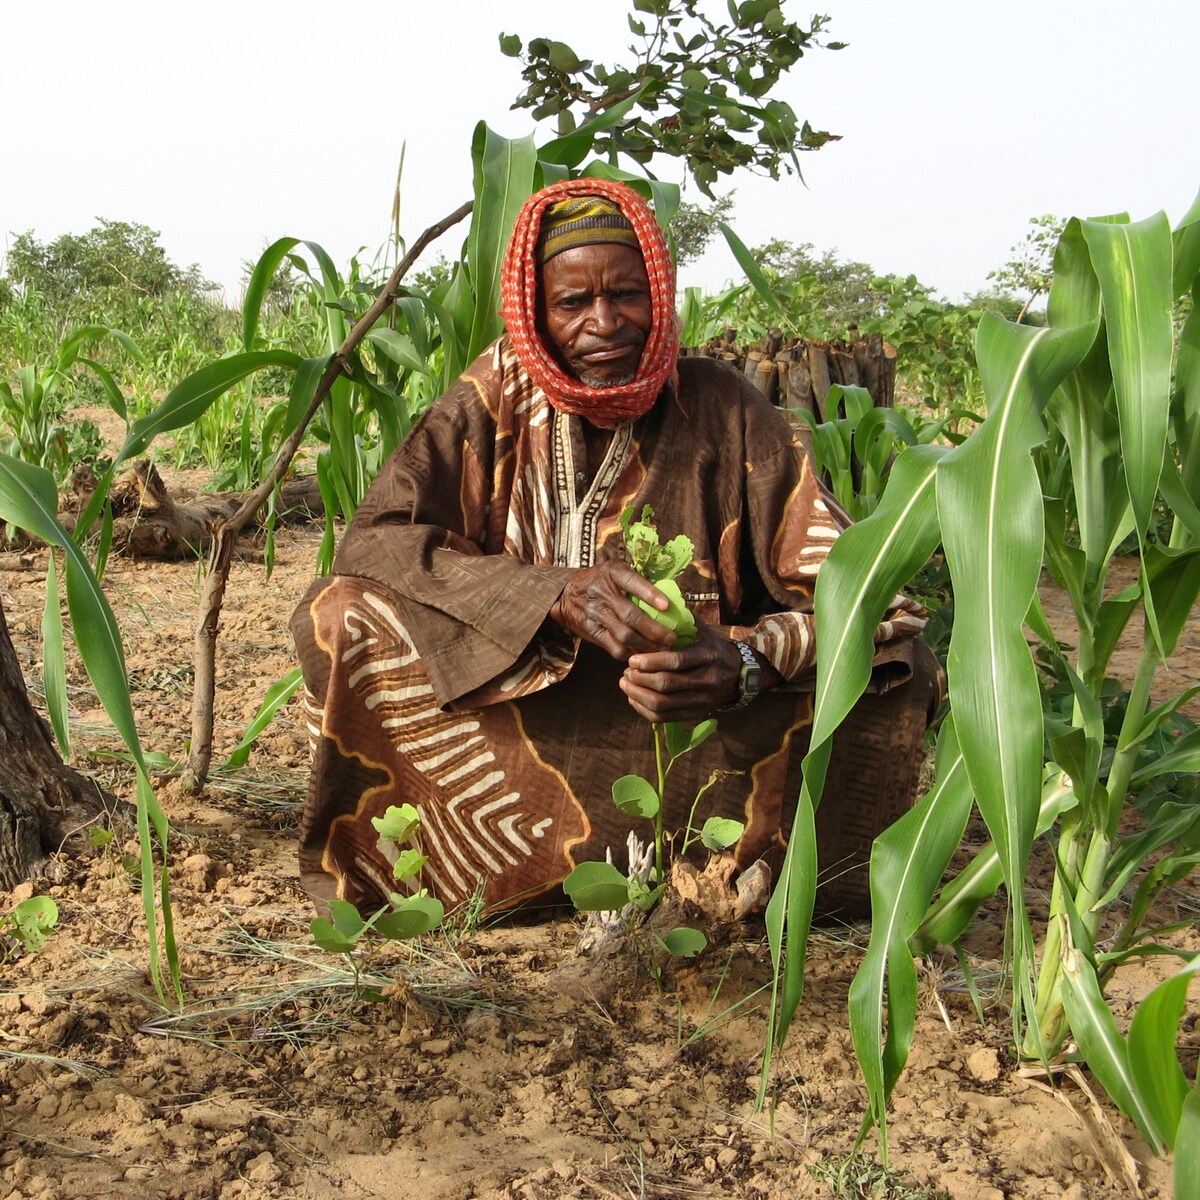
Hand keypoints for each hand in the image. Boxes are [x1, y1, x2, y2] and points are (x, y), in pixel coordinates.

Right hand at [548, 560, 678, 661]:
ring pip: (624, 635)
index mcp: (612, 572)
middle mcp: (602, 592)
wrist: (564, 594)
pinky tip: (644, 654)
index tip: (667, 606)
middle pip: (631, 615)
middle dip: (654, 630)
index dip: (650, 594)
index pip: (632, 582)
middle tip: (672, 639)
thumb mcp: (615, 570)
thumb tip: (671, 596)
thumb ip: (637, 580)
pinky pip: (614, 647)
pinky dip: (631, 653)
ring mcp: (596, 613)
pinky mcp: (592, 631)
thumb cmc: (600, 580)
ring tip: (663, 650)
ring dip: (646, 645)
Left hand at [619, 620, 751, 722]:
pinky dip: (644, 710)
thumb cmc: (713, 648)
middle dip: (641, 678)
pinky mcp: (695, 714)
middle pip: (667, 684)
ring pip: (663, 705)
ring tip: (625, 684)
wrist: (739, 675)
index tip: (632, 659)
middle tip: (626, 672)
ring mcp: (701, 700)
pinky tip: (633, 698)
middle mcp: (707, 680)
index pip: (676, 661)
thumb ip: (682, 620)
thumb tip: (656, 601)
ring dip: (638, 695)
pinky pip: (664, 718)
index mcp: (708, 657)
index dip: (651, 661)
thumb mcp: (703, 631)